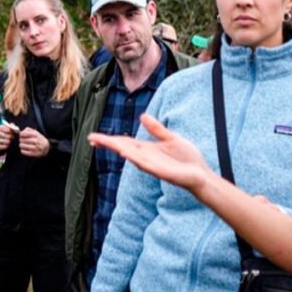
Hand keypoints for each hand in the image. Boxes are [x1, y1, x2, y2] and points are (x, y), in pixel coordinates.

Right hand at [0, 124, 16, 150]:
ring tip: (10, 141)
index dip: (7, 130)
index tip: (12, 132)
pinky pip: (0, 146)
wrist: (7, 142)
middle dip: (8, 136)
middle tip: (12, 137)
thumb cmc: (10, 134)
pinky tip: (8, 145)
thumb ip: (13, 126)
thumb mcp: (12, 130)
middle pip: (1, 134)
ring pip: (0, 141)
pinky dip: (5, 146)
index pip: (1, 127)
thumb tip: (13, 126)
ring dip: (7, 141)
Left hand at [18, 127, 49, 157]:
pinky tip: (23, 150)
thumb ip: (28, 130)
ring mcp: (35, 147)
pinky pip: (25, 152)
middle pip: (22, 140)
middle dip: (20, 140)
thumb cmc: (38, 139)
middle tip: (21, 140)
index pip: (24, 134)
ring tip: (22, 145)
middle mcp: (36, 141)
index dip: (21, 134)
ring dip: (21, 145)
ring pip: (23, 146)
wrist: (46, 147)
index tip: (21, 135)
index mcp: (35, 134)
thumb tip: (20, 132)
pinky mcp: (34, 153)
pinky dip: (22, 151)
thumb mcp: (35, 132)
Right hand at [89, 114, 209, 191]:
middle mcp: (146, 157)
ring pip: (131, 155)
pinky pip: (144, 164)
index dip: (109, 139)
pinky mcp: (160, 172)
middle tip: (91, 138)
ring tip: (103, 141)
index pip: (124, 142)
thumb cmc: (187, 158)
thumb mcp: (171, 137)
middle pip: (122, 148)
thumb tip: (142, 116)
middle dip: (107, 143)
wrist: (201, 174)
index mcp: (147, 148)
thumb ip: (156, 128)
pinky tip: (125, 153)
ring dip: (117, 148)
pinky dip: (134, 158)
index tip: (93, 136)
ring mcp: (151, 165)